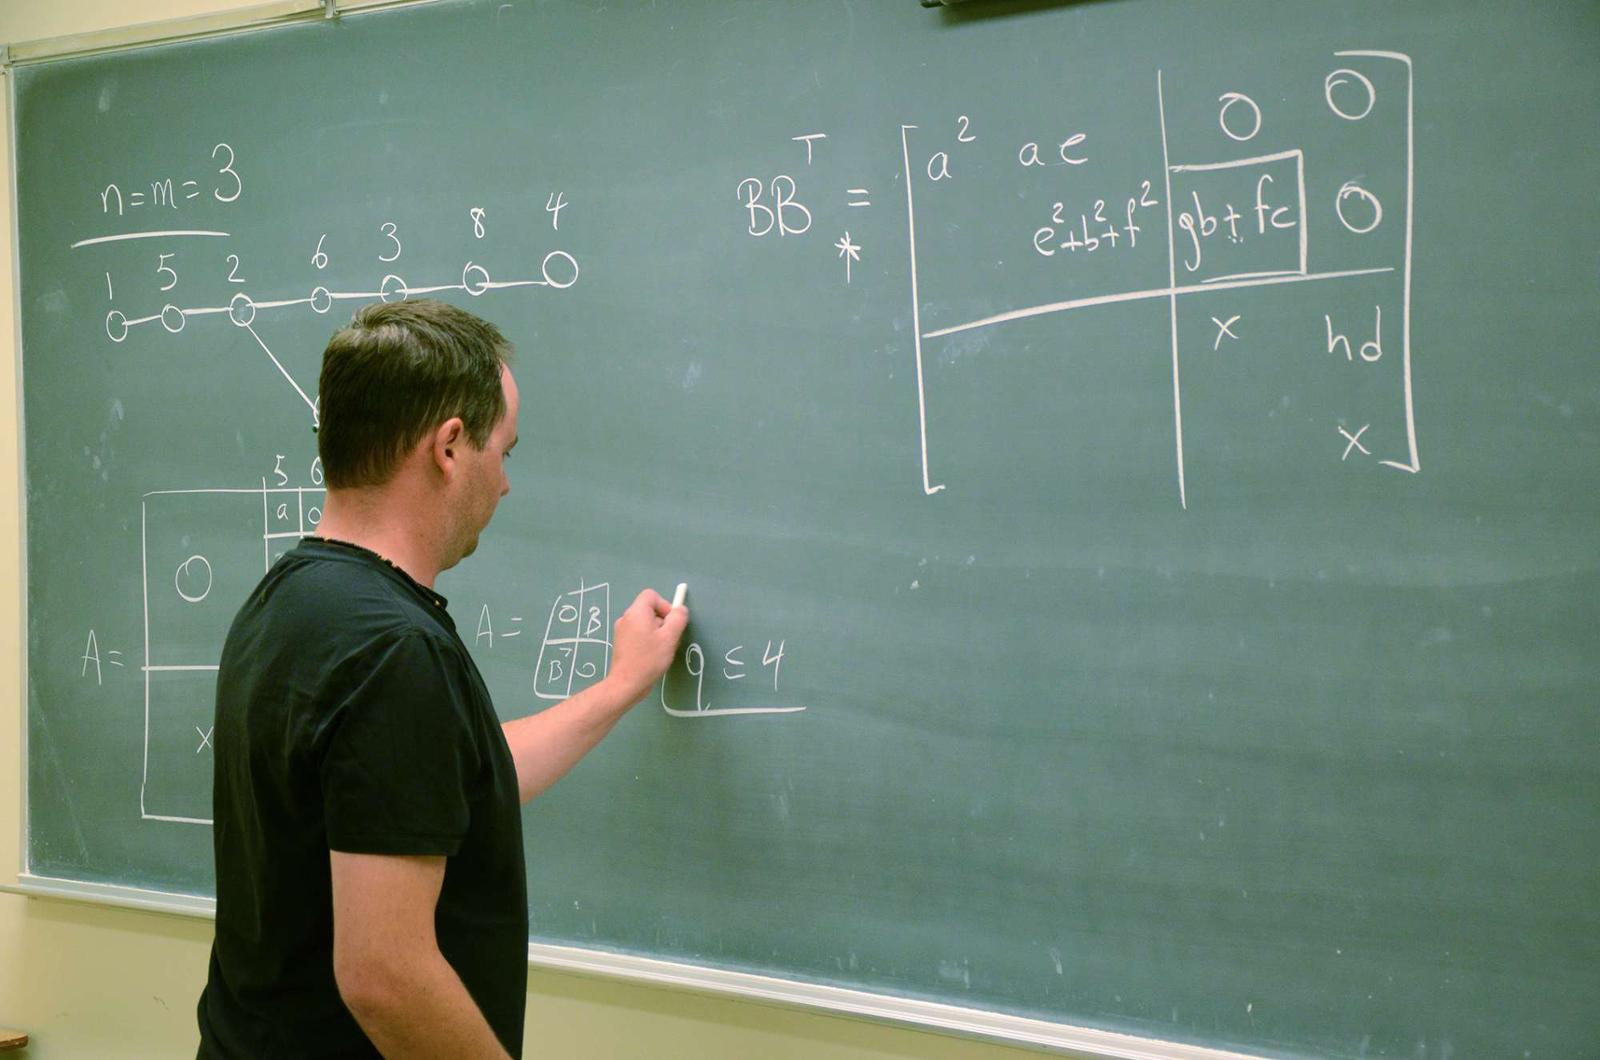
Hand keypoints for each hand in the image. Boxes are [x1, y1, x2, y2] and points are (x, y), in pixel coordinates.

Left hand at [607, 588, 688, 703]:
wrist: (627, 684)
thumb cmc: (649, 659)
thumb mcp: (669, 638)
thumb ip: (678, 619)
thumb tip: (680, 609)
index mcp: (636, 612)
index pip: (651, 595)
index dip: (665, 605)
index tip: (671, 623)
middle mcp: (626, 618)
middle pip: (649, 609)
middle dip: (662, 621)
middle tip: (668, 640)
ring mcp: (622, 631)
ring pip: (644, 623)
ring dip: (656, 632)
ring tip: (660, 650)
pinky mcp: (621, 643)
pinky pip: (638, 633)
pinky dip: (647, 640)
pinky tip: (651, 656)